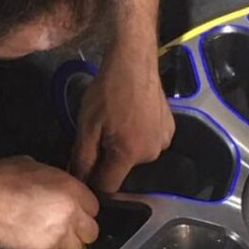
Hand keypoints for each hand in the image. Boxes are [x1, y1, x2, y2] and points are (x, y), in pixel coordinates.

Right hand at [0, 156, 99, 248]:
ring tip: (46, 238)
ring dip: (64, 246)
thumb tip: (54, 184)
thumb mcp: (29, 165)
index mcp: (70, 188)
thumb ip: (51, 178)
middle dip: (79, 231)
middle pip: (91, 232)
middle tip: (62, 228)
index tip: (73, 213)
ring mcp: (58, 236)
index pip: (94, 207)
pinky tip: (32, 244)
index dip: (82, 210)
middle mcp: (71, 213)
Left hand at [71, 47, 174, 192]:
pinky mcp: (170, 130)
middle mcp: (151, 155)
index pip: (108, 187)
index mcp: (129, 155)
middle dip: (108, 160)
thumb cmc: (107, 91)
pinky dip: (138, 137)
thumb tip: (79, 184)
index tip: (84, 167)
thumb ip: (82, 158)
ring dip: (124, 148)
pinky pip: (148, 144)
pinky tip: (133, 118)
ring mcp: (164, 142)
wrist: (135, 61)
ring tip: (117, 123)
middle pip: (122, 171)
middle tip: (100, 134)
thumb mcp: (87, 125)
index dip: (93, 182)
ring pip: (135, 157)